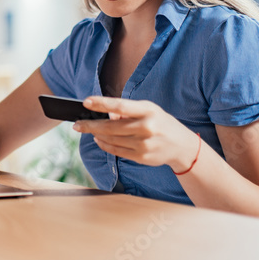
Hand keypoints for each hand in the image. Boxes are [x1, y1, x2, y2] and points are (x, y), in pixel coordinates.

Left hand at [73, 96, 195, 170]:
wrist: (181, 146)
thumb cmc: (161, 122)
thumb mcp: (149, 110)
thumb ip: (128, 111)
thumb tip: (106, 113)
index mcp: (148, 111)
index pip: (121, 106)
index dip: (102, 103)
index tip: (86, 102)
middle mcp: (147, 128)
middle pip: (111, 127)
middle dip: (91, 125)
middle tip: (77, 124)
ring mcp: (144, 144)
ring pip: (111, 140)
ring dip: (96, 135)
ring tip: (87, 130)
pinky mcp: (141, 157)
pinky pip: (116, 151)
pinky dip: (104, 145)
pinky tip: (98, 139)